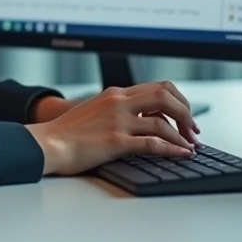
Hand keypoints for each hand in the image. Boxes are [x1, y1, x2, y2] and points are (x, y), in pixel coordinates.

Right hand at [24, 81, 199, 175]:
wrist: (48, 143)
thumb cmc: (69, 132)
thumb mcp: (96, 110)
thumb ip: (118, 109)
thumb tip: (144, 118)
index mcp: (115, 93)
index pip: (158, 87)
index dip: (178, 101)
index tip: (185, 116)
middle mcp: (119, 102)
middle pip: (165, 96)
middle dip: (186, 112)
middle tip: (193, 130)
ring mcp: (118, 120)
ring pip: (163, 121)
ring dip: (182, 135)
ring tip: (191, 147)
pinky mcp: (115, 141)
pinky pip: (153, 143)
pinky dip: (172, 148)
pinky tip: (181, 154)